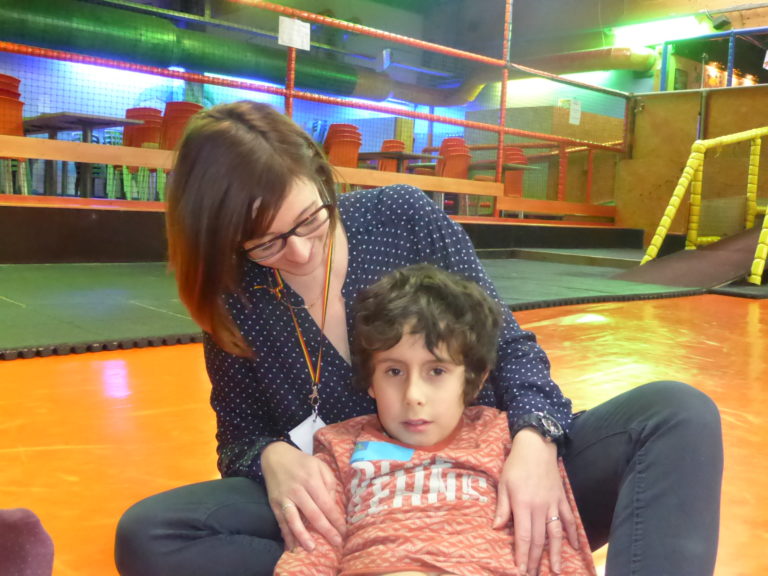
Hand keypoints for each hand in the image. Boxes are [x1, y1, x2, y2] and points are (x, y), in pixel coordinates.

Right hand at [261, 441, 345, 552]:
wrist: (275, 456)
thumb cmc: (302, 462)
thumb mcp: (320, 466)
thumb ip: (329, 484)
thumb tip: (332, 506)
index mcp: (312, 480)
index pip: (326, 504)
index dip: (335, 519)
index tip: (344, 531)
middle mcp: (298, 490)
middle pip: (313, 514)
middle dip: (326, 530)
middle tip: (336, 543)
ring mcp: (284, 498)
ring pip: (294, 520)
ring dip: (303, 536)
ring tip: (312, 549)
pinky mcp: (274, 504)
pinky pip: (281, 522)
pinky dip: (286, 535)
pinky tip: (292, 547)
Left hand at [493, 429, 578, 575]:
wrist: (536, 446)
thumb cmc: (515, 464)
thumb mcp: (503, 484)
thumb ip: (502, 507)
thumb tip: (497, 527)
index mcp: (523, 504)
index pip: (524, 536)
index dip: (522, 555)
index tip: (521, 570)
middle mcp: (540, 507)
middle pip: (539, 539)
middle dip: (536, 559)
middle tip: (533, 574)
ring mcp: (553, 504)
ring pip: (556, 533)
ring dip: (555, 553)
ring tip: (555, 569)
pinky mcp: (562, 498)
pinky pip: (568, 519)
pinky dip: (572, 534)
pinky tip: (574, 547)